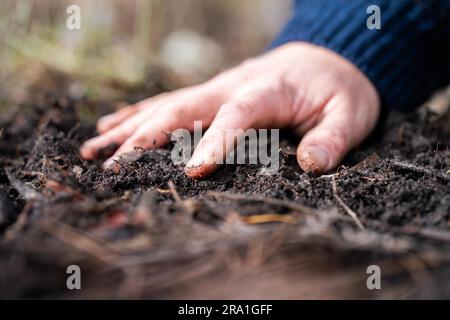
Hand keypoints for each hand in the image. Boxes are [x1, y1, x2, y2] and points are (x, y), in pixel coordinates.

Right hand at [80, 42, 379, 178]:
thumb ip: (333, 138)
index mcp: (267, 91)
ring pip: (165, 105)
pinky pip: (170, 102)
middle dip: (146, 137)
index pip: (235, 116)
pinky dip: (139, 115)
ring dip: (129, 127)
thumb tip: (312, 166)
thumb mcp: (351, 112)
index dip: (213, 141)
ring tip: (92, 149)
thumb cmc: (338, 88)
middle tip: (112, 165)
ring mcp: (217, 89)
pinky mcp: (211, 94)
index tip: (192, 171)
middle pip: (182, 109)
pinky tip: (112, 126)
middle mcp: (232, 87)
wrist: (324, 59)